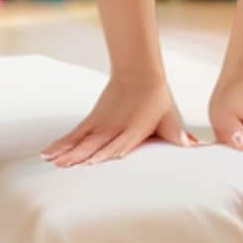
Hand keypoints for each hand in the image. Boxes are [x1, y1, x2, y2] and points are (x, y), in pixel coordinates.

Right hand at [41, 72, 198, 167]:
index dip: (105, 154)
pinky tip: (47, 153)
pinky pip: (74, 135)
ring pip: (80, 141)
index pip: (117, 144)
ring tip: (51, 163)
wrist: (140, 73)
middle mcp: (114, 128)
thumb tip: (194, 147)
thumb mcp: (170, 118)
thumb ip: (178, 135)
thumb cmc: (158, 99)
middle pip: (94, 144)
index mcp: (133, 130)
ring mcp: (101, 124)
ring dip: (65, 153)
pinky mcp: (93, 120)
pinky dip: (61, 144)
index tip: (91, 164)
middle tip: (62, 169)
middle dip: (78, 158)